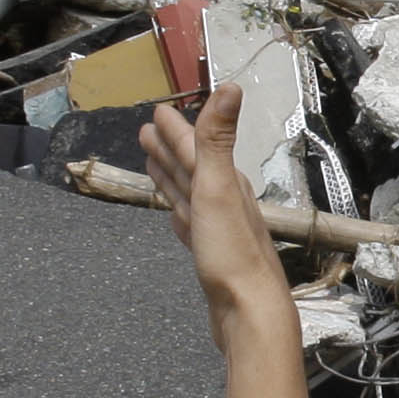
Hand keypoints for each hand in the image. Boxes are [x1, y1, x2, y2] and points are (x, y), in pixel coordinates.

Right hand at [143, 86, 290, 346]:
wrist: (248, 310)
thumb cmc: (233, 253)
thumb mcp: (219, 188)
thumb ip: (218, 139)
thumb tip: (231, 87)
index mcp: (225, 183)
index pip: (195, 147)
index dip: (176, 130)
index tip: (159, 112)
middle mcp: (224, 202)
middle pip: (191, 167)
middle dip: (171, 148)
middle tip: (149, 131)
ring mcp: (217, 230)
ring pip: (189, 193)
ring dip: (172, 175)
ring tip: (154, 162)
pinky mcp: (210, 256)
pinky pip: (189, 224)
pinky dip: (179, 212)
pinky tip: (176, 213)